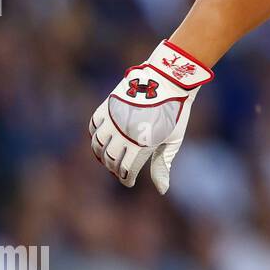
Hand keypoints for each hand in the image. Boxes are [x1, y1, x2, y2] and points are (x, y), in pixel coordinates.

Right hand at [88, 40, 212, 192]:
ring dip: (101, 155)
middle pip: (110, 159)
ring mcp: (114, 118)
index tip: (129, 181)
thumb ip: (163, 165)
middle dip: (114, 168)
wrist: (169, 79)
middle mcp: (125, 132)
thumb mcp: (174, 139)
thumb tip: (162, 190)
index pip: (127, 170)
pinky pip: (93, 126)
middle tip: (120, 171)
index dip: (127, 179)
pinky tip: (103, 140)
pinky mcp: (107, 106)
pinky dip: (95, 136)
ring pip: (97, 145)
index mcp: (143, 142)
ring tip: (109, 158)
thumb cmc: (176, 112)